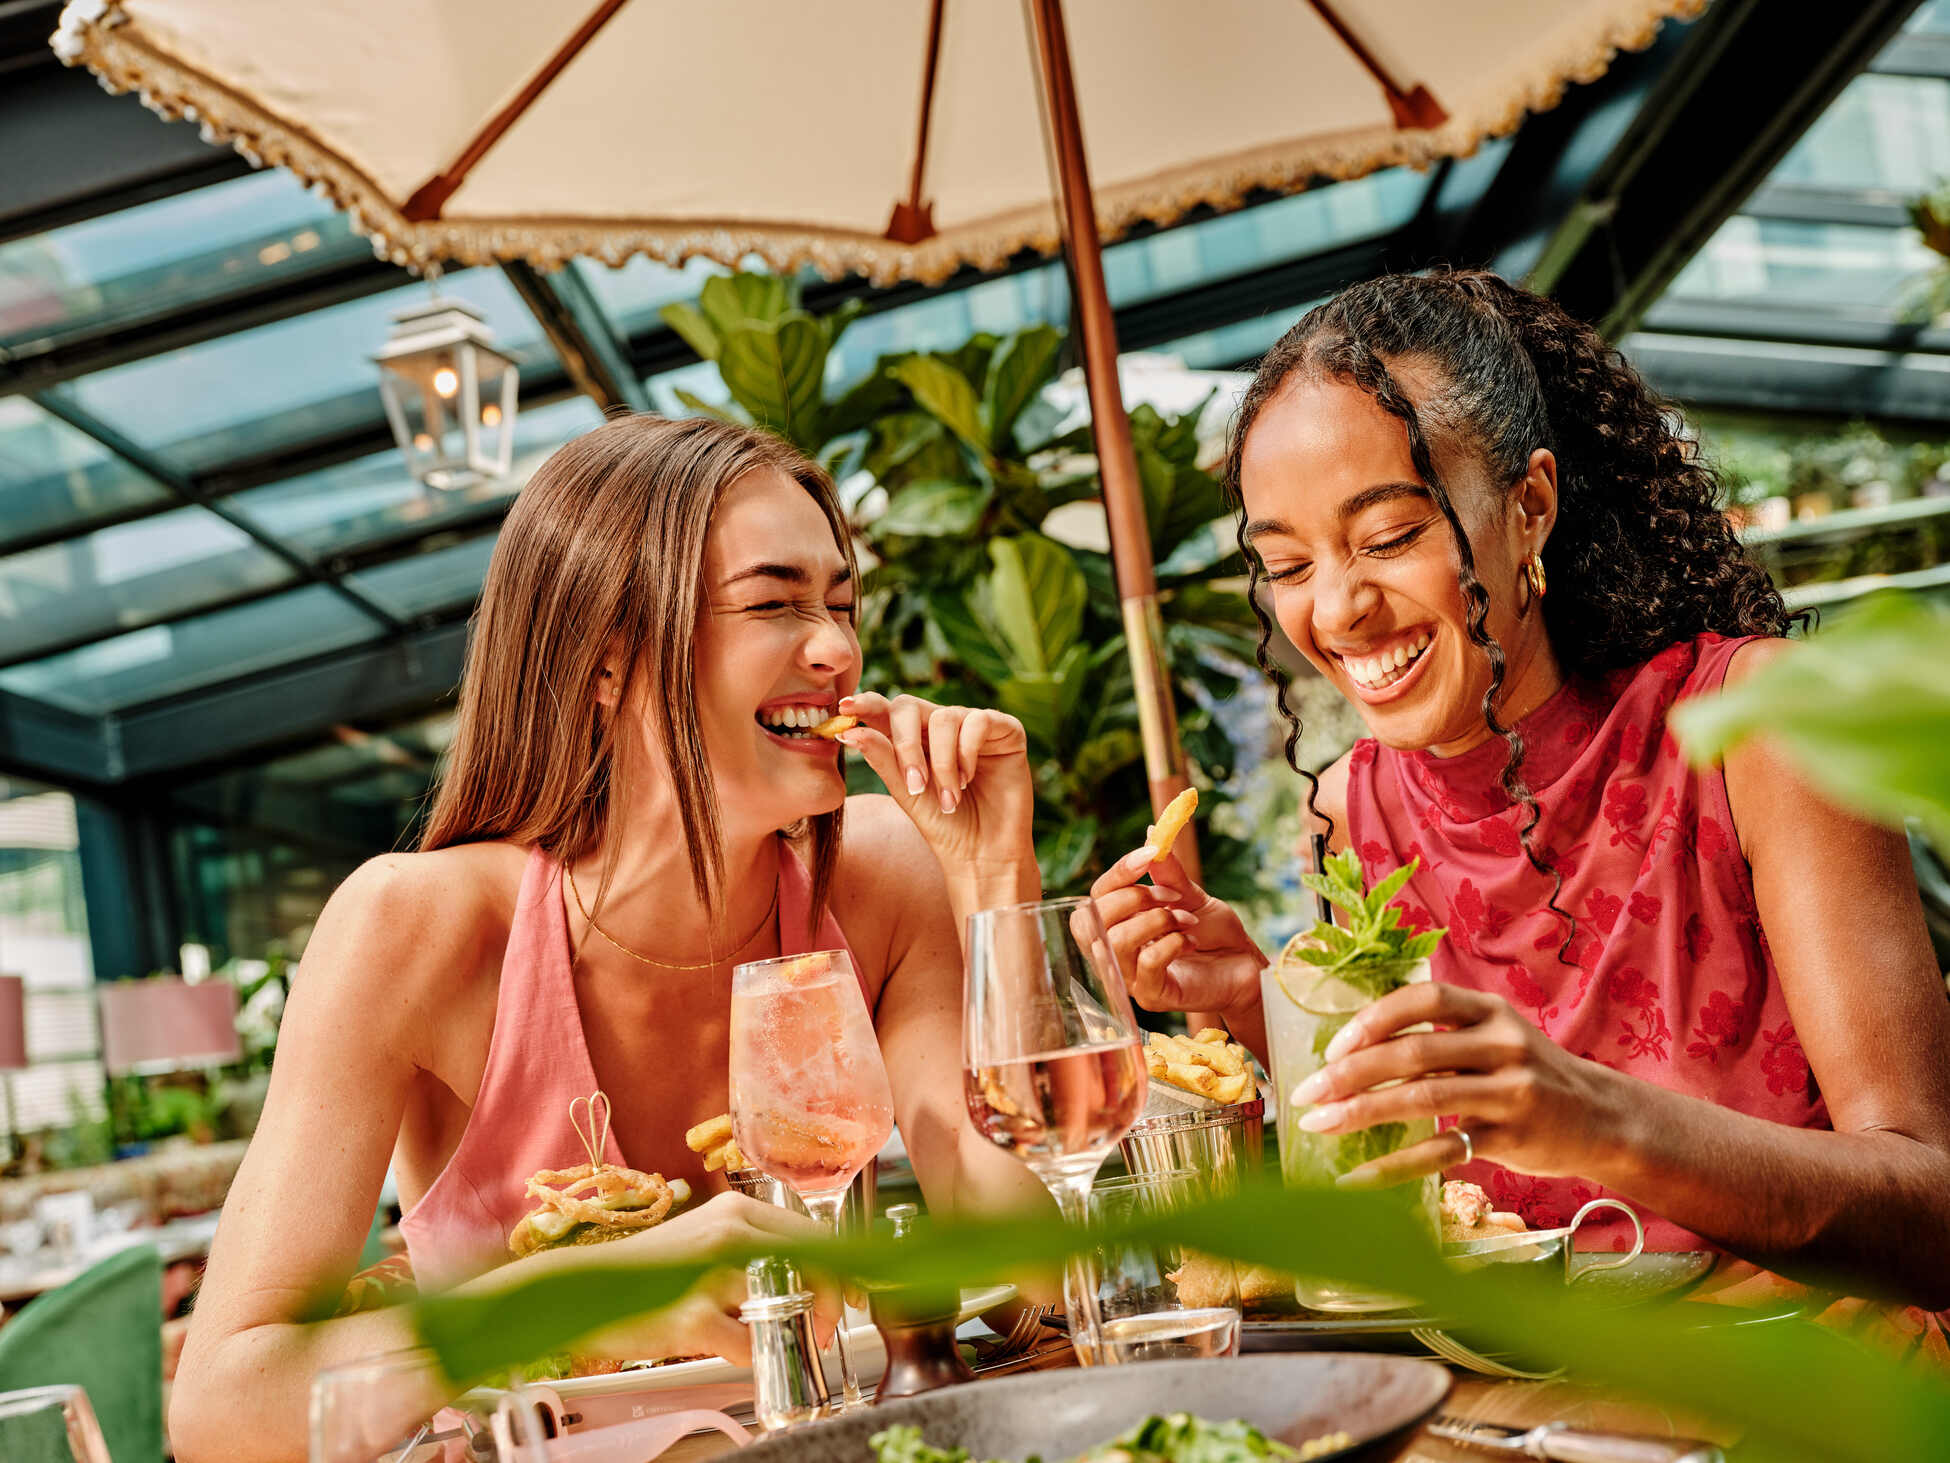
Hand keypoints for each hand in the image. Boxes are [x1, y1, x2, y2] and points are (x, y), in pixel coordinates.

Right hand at [518, 1192, 839, 1365]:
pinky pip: (746, 1342)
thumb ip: (753, 1251)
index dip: (844, 1265)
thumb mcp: (708, 1243)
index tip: (858, 1292)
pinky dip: (749, 1353)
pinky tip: (733, 1347)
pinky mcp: (692, 1316)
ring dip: (797, 1326)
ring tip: (790, 1337)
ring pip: (785, 1301)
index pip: (813, 1232)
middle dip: (834, 1297)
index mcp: (737, 1212)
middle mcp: (728, 1233)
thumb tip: (809, 1279)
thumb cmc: (650, 1272)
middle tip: (833, 1325)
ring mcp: (710, 1274)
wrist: (583, 1288)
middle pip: (813, 1262)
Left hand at [835, 692, 1034, 872]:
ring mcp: (972, 725)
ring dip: (942, 764)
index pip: (884, 710)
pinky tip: (968, 780)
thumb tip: (850, 731)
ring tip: (949, 799)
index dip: (865, 704)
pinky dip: (967, 752)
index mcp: (911, 738)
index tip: (844, 710)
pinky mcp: (1004, 730)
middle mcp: (940, 726)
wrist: (982, 853)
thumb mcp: (905, 791)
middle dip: (905, 745)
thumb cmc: (943, 824)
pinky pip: (978, 721)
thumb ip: (882, 758)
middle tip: (913, 784)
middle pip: (909, 706)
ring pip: (944, 718)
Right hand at [1089, 842, 1265, 1016]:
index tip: (1150, 854)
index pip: (1094, 898)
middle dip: (1132, 898)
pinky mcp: (1152, 997)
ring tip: (1187, 921)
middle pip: (1090, 921)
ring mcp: (1130, 978)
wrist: (1245, 966)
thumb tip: (1152, 832)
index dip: (1119, 873)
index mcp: (1118, 925)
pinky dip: (1171, 944)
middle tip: (1172, 897)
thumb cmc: (1214, 933)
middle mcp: (1115, 953)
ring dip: (1156, 921)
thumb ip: (1167, 872)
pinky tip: (1190, 942)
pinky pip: (1146, 965)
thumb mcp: (1190, 895)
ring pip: (1116, 943)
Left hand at [1290, 983, 1624, 1187]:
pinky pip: (1443, 1152)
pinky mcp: (1513, 1139)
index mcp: (1489, 1011)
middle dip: (1349, 1073)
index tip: (1331, 1047)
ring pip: (1423, 1099)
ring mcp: (1511, 1092)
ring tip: (1319, 1126)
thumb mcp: (1493, 1038)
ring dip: (1361, 1113)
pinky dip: (1394, 1166)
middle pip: (1413, 1052)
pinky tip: (1358, 1178)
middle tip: (1306, 1093)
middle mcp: (1503, 1045)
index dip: (1373, 1019)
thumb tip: (1352, 1049)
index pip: (1422, 1000)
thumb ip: (1438, 1036)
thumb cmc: (1529, 1075)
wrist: (1604, 1119)